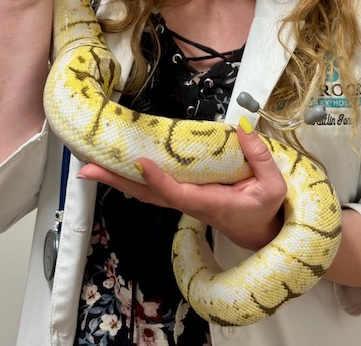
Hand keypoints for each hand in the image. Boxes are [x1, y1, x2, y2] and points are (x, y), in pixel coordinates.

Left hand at [77, 119, 286, 250]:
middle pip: (147, 194)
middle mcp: (190, 202)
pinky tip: (116, 171)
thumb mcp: (273, 186)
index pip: (178, 192)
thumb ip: (260, 157)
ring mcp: (184, 200)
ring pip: (145, 192)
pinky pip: (153, 189)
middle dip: (116, 181)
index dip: (157, 179)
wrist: (260, 232)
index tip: (139, 162)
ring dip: (117, 180)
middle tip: (87, 168)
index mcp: (210, 202)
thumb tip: (242, 127)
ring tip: (90, 166)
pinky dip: (132, 180)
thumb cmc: (265, 210)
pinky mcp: (183, 195)